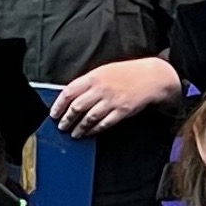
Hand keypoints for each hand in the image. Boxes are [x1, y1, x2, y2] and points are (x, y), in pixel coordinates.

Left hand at [51, 57, 179, 134]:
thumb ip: (87, 83)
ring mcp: (112, 101)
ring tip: (73, 133)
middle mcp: (101, 89)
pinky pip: (104, 124)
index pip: (69, 92)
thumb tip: (70, 97)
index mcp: (93, 77)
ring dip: (79, 128)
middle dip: (67, 120)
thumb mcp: (103, 71)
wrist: (151, 77)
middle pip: (77, 108)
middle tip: (61, 127)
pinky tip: (89, 133)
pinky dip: (94, 130)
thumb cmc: (126, 73)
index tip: (53, 114)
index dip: (59, 105)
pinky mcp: (122, 111)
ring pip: (89, 118)